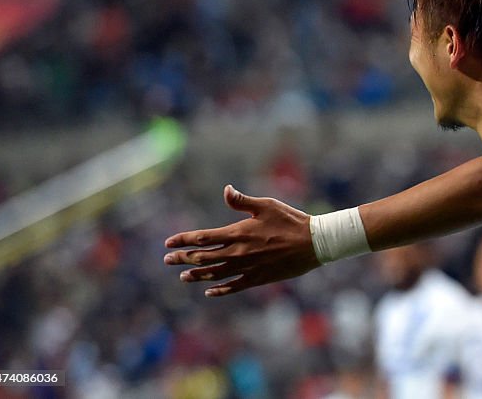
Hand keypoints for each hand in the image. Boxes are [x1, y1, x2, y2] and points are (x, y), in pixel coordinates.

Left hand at [163, 185, 318, 296]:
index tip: (168, 243)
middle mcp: (239, 252)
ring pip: (215, 274)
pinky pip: (233, 286)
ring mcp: (248, 267)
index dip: (183, 240)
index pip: (203, 238)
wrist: (313, 242)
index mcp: (238, 232)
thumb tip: (225, 190)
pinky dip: (219, 289)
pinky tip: (209, 291)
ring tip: (183, 277)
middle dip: (183, 258)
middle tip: (167, 261)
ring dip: (197, 275)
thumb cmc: (290, 220)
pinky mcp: (258, 278)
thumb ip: (242, 201)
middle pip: (203, 257)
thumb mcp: (266, 205)